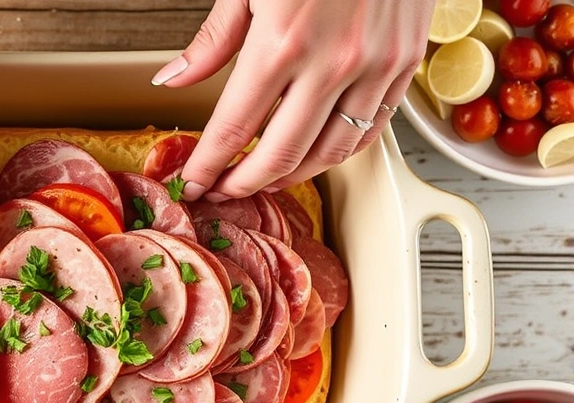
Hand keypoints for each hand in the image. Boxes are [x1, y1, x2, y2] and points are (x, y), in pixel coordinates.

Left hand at [154, 0, 433, 201]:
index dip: (208, 167)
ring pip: (330, 153)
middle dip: (245, 183)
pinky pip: (371, 129)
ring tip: (265, 177)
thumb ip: (212, 40)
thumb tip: (171, 80)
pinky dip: (338, 151)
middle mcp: (332, 63)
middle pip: (281, 155)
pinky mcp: (405, 62)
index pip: (233, 129)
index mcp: (281, 43)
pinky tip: (315, 152)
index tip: (194, 185)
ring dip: (292, 175)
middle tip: (224, 190)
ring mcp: (375, 66)